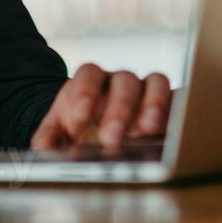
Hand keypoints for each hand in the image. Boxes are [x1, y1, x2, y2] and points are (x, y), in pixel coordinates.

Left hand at [30, 64, 171, 151]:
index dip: (84, 92)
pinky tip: (174, 130)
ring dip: (153, 104)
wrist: (100, 130)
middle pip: (123, 80)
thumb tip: (43, 148)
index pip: (89, 74)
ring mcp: (148, 90)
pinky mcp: (171, 103)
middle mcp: (121, 81)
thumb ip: (49, 137)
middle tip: (110, 137)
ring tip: (148, 129)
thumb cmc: (80, 130)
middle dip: (118, 108)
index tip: (77, 120)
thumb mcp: (60, 133)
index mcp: (92, 82)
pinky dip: (178, 110)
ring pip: (155, 81)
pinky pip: (179, 98)